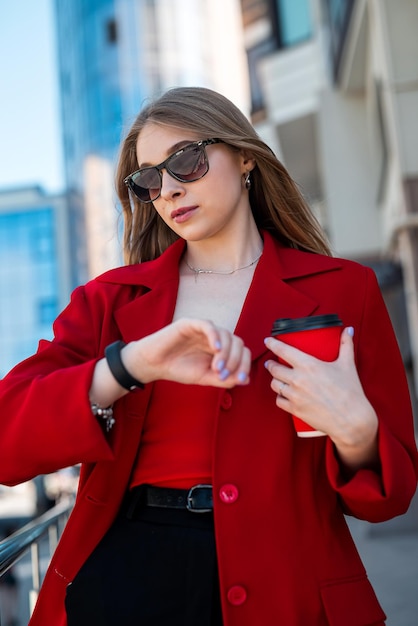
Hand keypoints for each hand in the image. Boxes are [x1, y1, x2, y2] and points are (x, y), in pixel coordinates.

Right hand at [124, 318, 251, 387]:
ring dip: (225, 354)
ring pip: (226, 334)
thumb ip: (224, 378)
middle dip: (235, 360)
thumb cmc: (179, 369)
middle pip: (237, 342)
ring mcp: (204, 329)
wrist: (154, 365)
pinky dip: (215, 337)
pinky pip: (208, 326)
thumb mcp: (205, 378)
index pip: (241, 351)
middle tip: (223, 375)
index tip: (241, 379)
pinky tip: (216, 350)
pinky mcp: (191, 323)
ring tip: (216, 369)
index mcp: (221, 349)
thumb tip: (245, 380)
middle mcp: (215, 337)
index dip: (245, 364)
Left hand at [264, 327, 378, 469]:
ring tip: (278, 377)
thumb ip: (346, 345)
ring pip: (274, 384)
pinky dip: (279, 396)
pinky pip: (279, 401)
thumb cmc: (350, 392)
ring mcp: (295, 395)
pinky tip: (282, 394)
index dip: (272, 344)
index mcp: (309, 365)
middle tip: (271, 362)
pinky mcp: (295, 409)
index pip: (283, 350)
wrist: (351, 420)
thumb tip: (348, 330)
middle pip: (274, 368)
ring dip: (275, 380)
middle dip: (271, 364)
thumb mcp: (347, 365)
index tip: (268, 340)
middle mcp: (298, 379)